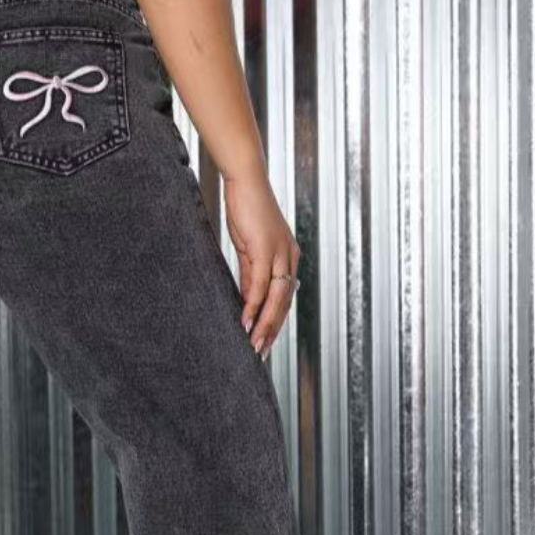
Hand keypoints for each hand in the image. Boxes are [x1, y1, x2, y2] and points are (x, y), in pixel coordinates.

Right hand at [223, 172, 299, 358]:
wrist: (246, 180)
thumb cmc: (246, 209)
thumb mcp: (249, 248)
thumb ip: (250, 275)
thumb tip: (248, 301)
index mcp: (288, 257)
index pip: (284, 299)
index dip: (275, 323)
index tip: (264, 342)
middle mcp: (290, 257)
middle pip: (284, 304)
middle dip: (272, 332)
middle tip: (260, 354)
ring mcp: (280, 253)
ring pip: (276, 300)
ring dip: (264, 326)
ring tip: (253, 346)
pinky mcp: (266, 249)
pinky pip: (260, 285)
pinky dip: (253, 306)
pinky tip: (245, 322)